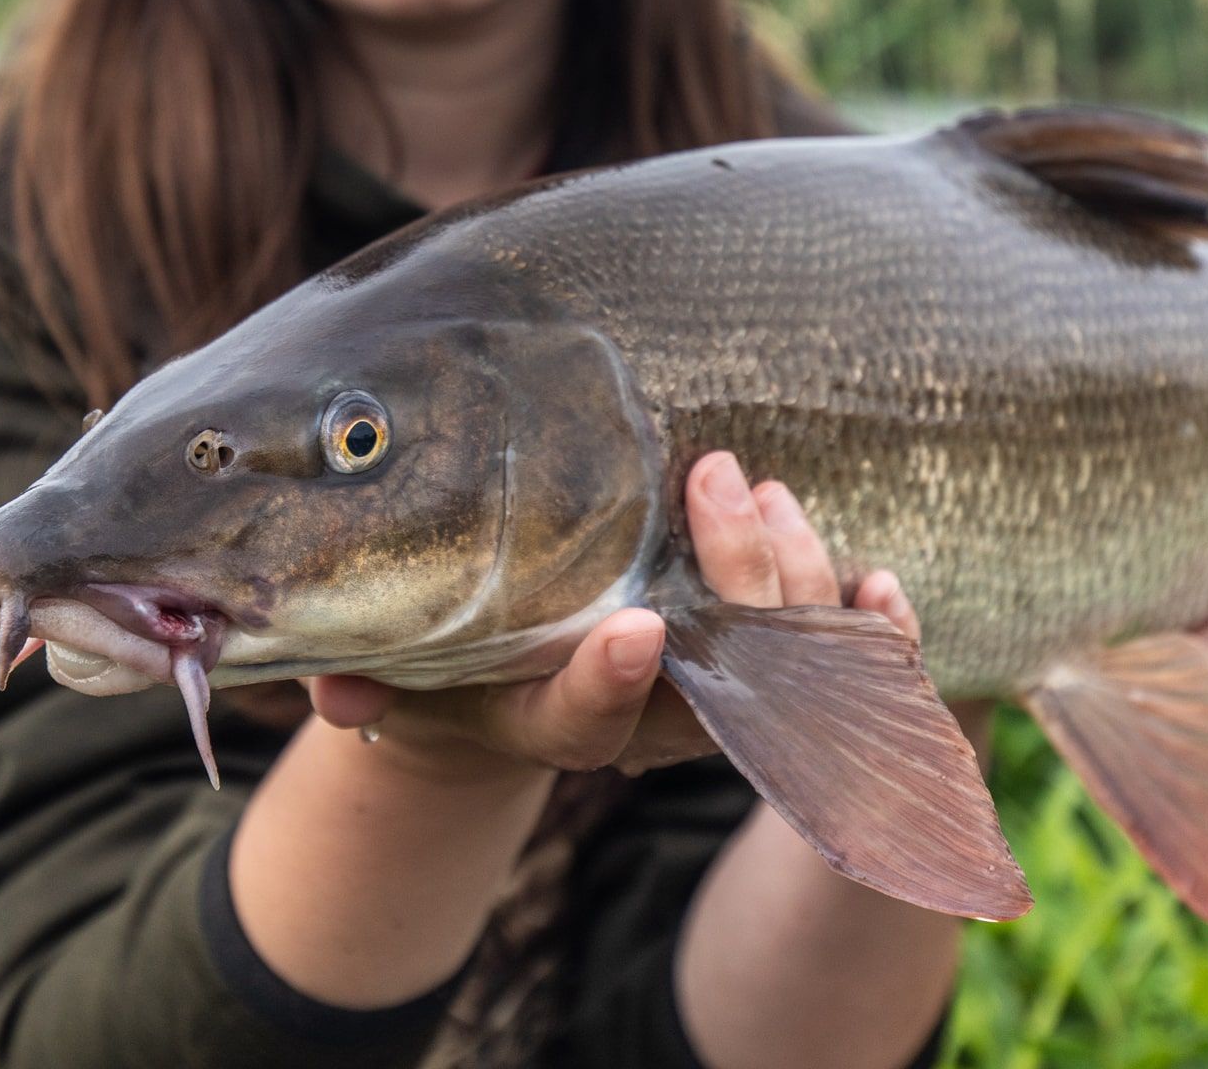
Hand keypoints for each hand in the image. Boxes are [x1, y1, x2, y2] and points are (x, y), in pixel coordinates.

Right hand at [304, 451, 913, 778]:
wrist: (510, 697)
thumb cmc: (442, 660)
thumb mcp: (394, 666)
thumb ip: (360, 672)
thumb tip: (326, 684)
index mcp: (544, 720)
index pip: (586, 721)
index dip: (612, 685)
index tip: (638, 631)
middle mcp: (638, 724)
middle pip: (709, 682)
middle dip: (732, 583)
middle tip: (721, 482)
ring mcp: (707, 702)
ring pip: (780, 666)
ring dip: (791, 581)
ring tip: (772, 492)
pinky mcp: (759, 676)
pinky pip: (839, 671)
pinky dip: (869, 632)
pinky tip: (881, 582)